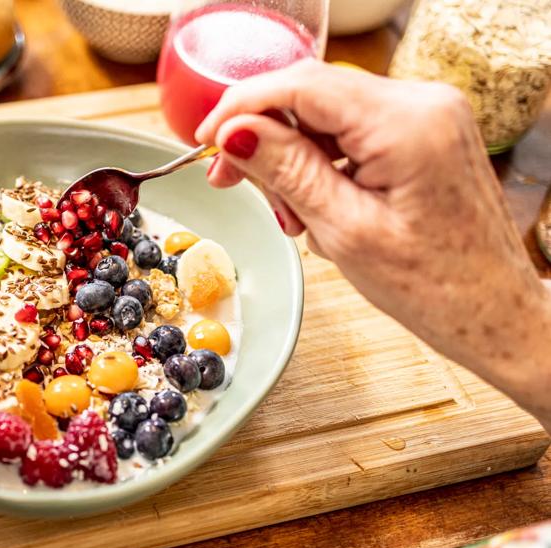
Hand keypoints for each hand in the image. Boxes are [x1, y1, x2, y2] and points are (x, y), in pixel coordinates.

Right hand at [195, 59, 550, 425]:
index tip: (205, 140)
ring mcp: (427, 115)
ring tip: (289, 213)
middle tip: (230, 181)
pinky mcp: (424, 133)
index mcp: (406, 123)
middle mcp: (422, 103)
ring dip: (291, 155)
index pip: (302, 84)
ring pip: (327, 113)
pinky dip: (321, 160)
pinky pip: (353, 130)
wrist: (492, 312)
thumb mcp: (343, 229)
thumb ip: (286, 169)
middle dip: (264, 136)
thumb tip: (235, 133)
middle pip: (312, 94)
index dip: (242, 106)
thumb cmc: (434, 286)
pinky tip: (314, 202)